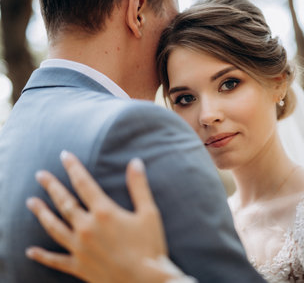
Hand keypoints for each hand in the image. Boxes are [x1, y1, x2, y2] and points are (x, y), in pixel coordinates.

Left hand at [26, 151, 175, 282]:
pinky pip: (55, 260)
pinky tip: (30, 251)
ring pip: (54, 227)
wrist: (145, 281)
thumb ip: (139, 186)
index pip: (84, 183)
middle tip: (40, 174)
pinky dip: (42, 256)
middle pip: (64, 202)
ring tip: (31, 202)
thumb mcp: (149, 213)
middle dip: (52, 186)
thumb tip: (135, 162)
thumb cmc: (150, 247)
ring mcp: (80, 248)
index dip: (73, 168)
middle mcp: (87, 227)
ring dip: (41, 213)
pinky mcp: (78, 266)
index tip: (65, 156)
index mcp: (104, 212)